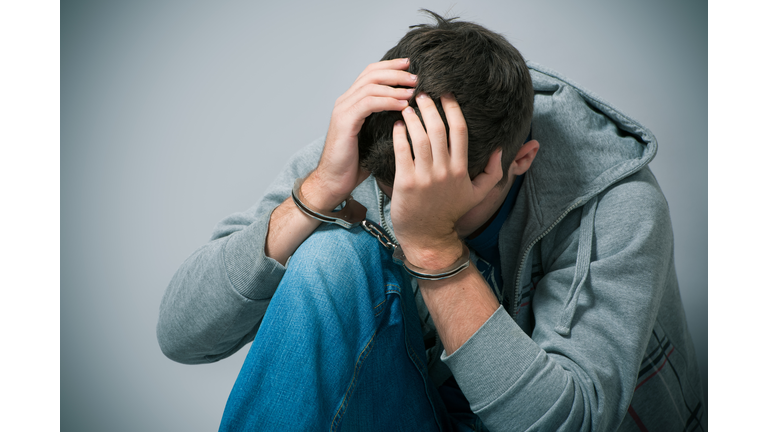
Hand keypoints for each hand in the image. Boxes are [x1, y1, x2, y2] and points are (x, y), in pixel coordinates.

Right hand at [305, 59, 416, 209]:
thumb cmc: (356, 163)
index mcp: (351, 102)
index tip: (410, 66)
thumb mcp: (375, 136)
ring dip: (395, 87)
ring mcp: (343, 110)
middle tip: (416, 77)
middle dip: (396, 73)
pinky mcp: (344, 121)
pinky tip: (403, 105)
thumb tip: (411, 112)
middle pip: (371, 74)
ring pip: (370, 86)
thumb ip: (386, 120)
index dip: (390, 66)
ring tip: (413, 91)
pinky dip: (387, 101)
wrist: (335, 181)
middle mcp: (345, 101)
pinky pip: (368, 103)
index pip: (370, 73)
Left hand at [390, 93, 502, 268]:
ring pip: (419, 138)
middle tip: (421, 93)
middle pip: (438, 129)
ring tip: (407, 106)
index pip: (460, 130)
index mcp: (461, 169)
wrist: (427, 238)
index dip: (452, 108)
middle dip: (430, 107)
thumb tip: (501, 150)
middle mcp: (444, 171)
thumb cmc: (449, 214)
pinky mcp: (406, 183)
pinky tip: (397, 125)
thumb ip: (493, 173)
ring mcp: (425, 177)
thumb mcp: (477, 196)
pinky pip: (402, 152)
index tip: (445, 94)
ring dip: (413, 118)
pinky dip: (399, 135)